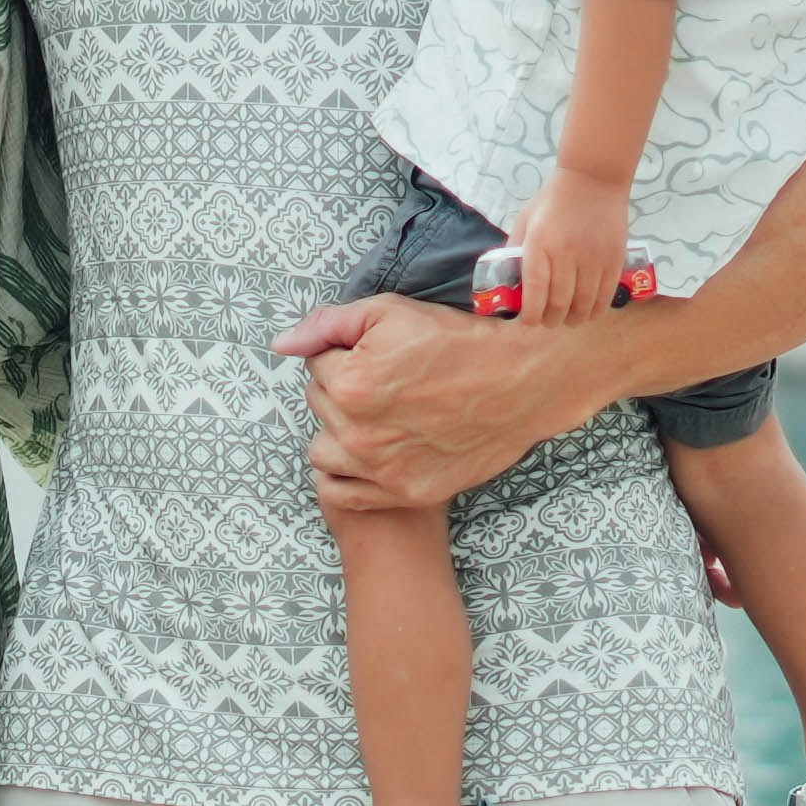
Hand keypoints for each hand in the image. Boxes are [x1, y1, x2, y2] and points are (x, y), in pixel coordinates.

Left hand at [289, 288, 604, 518]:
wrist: (522, 382)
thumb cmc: (460, 342)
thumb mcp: (391, 313)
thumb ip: (329, 325)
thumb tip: (283, 345)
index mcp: (352, 385)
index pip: (316, 365)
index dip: (344, 354)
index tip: (376, 354)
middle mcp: (360, 433)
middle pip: (319, 404)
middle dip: (342, 388)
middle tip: (386, 381)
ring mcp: (381, 469)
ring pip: (323, 449)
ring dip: (338, 432)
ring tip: (375, 417)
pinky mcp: (402, 492)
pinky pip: (340, 492)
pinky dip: (345, 474)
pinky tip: (368, 453)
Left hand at [511, 175, 633, 326]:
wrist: (593, 180)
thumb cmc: (553, 200)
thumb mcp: (526, 220)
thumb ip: (516, 249)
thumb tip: (508, 279)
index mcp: (539, 244)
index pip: (535, 289)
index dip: (531, 313)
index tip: (528, 321)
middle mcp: (566, 253)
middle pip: (560, 302)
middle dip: (551, 319)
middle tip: (548, 321)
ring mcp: (592, 257)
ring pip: (583, 303)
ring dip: (574, 319)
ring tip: (568, 320)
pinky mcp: (613, 259)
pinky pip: (605, 295)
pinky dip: (595, 310)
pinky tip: (588, 312)